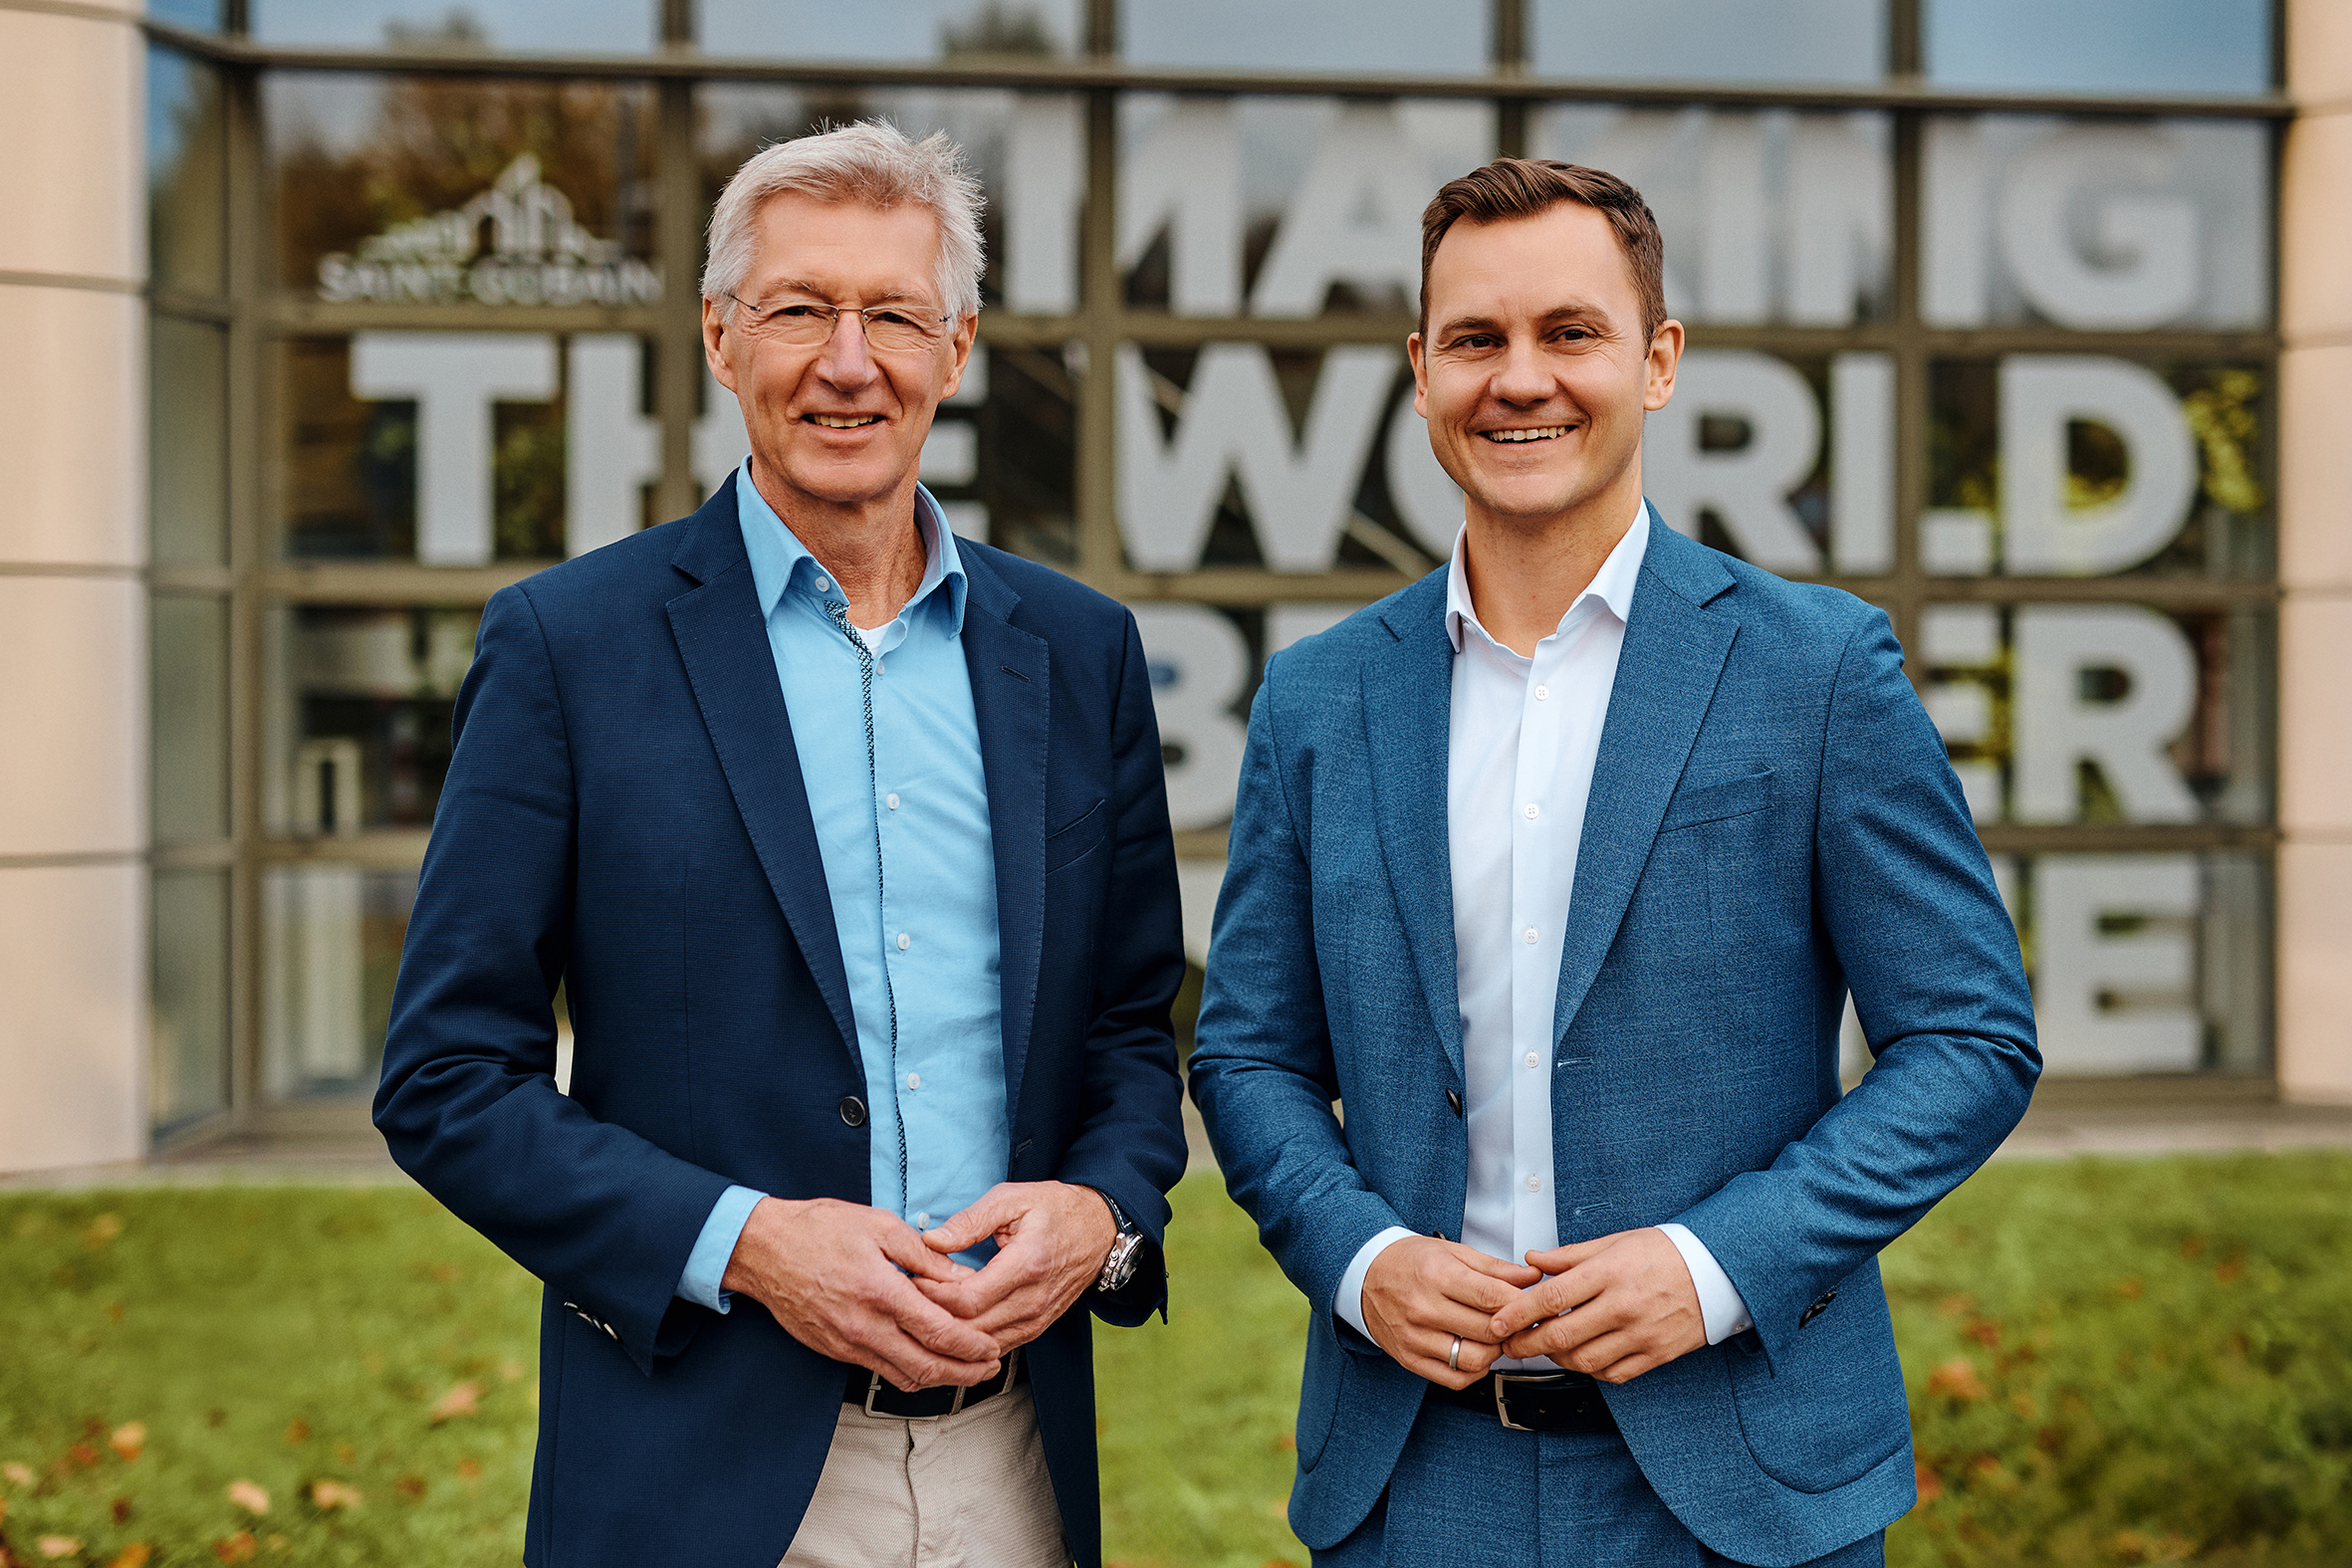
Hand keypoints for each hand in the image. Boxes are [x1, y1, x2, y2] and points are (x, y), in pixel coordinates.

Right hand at [721, 1196, 1003, 1390]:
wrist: (763, 1249)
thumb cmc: (819, 1229)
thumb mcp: (880, 1225)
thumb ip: (925, 1256)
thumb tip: (963, 1275)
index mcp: (881, 1292)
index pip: (938, 1332)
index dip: (972, 1346)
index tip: (993, 1348)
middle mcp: (864, 1326)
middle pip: (926, 1367)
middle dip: (965, 1373)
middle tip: (990, 1369)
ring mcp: (847, 1343)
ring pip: (903, 1377)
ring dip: (940, 1379)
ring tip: (965, 1370)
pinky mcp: (834, 1350)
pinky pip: (879, 1371)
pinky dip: (908, 1372)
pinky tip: (924, 1361)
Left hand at [912, 1182, 1119, 1354]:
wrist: (1100, 1231)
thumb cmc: (1056, 1210)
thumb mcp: (1012, 1198)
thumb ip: (970, 1220)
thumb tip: (932, 1240)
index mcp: (1027, 1265)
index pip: (968, 1299)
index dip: (933, 1294)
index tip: (914, 1278)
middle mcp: (1033, 1300)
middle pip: (970, 1328)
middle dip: (934, 1316)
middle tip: (909, 1297)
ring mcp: (1036, 1320)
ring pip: (980, 1344)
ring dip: (950, 1332)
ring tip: (925, 1311)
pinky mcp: (1036, 1329)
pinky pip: (995, 1347)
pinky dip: (968, 1341)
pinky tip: (950, 1324)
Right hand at [1360, 1237, 1541, 1389]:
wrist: (1364, 1276)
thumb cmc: (1409, 1261)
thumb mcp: (1451, 1251)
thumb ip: (1494, 1267)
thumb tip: (1531, 1276)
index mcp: (1436, 1275)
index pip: (1491, 1297)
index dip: (1520, 1304)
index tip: (1533, 1304)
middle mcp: (1423, 1308)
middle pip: (1487, 1331)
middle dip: (1512, 1328)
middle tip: (1519, 1322)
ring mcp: (1415, 1337)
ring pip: (1474, 1359)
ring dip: (1495, 1352)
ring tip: (1495, 1337)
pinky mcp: (1409, 1359)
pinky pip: (1454, 1379)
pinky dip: (1474, 1371)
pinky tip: (1476, 1353)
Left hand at [1487, 1227, 1705, 1383]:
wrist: (1717, 1271)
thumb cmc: (1664, 1252)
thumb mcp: (1615, 1241)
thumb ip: (1570, 1255)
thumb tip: (1533, 1259)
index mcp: (1609, 1272)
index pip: (1552, 1298)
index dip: (1517, 1313)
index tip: (1497, 1322)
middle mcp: (1623, 1305)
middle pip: (1561, 1336)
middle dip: (1526, 1344)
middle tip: (1509, 1344)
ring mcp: (1641, 1334)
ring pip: (1584, 1360)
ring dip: (1556, 1359)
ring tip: (1544, 1348)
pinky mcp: (1656, 1355)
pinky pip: (1613, 1374)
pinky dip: (1589, 1370)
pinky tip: (1580, 1357)